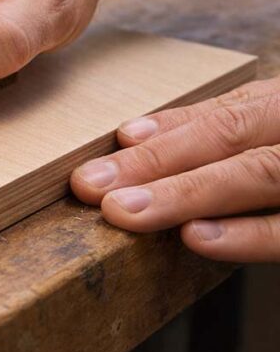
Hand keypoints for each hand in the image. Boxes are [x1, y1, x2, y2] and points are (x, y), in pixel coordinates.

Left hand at [71, 76, 279, 261]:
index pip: (223, 115)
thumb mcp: (271, 131)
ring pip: (257, 174)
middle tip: (91, 185)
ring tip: (124, 210)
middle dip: (155, 161)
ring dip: (184, 193)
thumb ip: (217, 133)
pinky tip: (194, 236)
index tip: (113, 141)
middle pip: (228, 137)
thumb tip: (132, 137)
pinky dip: (246, 234)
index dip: (167, 130)